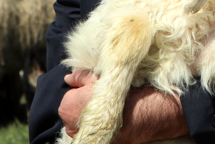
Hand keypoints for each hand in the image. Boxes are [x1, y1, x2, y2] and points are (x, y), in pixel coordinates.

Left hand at [59, 71, 187, 143]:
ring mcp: (86, 137)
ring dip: (93, 117)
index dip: (83, 91)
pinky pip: (95, 132)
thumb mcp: (101, 78)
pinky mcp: (101, 142)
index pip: (69, 97)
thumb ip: (81, 77)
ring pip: (84, 124)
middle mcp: (72, 126)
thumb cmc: (122, 92)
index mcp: (68, 106)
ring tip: (109, 108)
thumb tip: (68, 78)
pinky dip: (102, 126)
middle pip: (74, 113)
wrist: (145, 112)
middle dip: (85, 106)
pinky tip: (114, 118)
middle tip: (103, 98)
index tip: (96, 88)